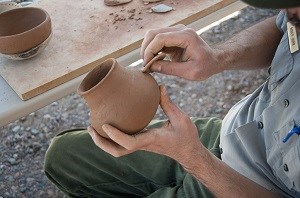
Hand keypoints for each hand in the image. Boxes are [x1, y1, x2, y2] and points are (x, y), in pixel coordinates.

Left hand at [88, 86, 204, 166]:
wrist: (189, 152)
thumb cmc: (186, 137)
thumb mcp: (180, 118)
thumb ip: (168, 103)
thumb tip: (160, 86)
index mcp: (151, 139)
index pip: (129, 142)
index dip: (115, 135)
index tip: (104, 125)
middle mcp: (144, 145)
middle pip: (117, 151)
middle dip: (101, 142)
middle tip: (90, 128)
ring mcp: (142, 146)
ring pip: (118, 150)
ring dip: (103, 142)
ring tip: (93, 129)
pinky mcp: (142, 144)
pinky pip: (123, 145)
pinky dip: (112, 138)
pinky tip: (108, 127)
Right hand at [141, 24, 222, 80]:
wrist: (214, 60)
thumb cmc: (206, 66)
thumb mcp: (189, 72)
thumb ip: (170, 69)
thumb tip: (151, 67)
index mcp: (186, 36)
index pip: (160, 38)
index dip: (150, 51)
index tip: (147, 65)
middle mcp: (180, 30)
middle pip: (153, 33)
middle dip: (146, 49)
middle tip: (145, 65)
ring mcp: (176, 31)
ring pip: (153, 35)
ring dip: (147, 49)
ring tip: (148, 64)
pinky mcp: (173, 37)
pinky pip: (157, 40)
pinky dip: (152, 50)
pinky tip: (153, 61)